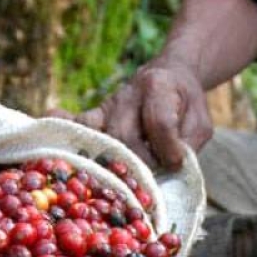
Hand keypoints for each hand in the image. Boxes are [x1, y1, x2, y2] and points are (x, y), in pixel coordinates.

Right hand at [74, 60, 211, 170]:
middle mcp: (129, 93)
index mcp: (159, 88)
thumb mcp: (200, 122)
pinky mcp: (98, 114)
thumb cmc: (186, 105)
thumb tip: (170, 168)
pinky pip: (79, 124)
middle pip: (124, 134)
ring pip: (103, 137)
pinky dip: (67, 133)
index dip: (167, 148)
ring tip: (121, 182)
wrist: (170, 74)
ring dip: (113, 163)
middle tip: (148, 180)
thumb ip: (189, 143)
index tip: (175, 163)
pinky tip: (56, 148)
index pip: (158, 123)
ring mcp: (110, 104)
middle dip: (137, 162)